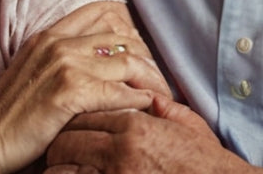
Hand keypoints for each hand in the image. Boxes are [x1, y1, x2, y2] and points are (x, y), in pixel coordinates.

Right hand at [0, 1, 169, 171]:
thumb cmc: (13, 112)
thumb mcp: (35, 70)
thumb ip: (62, 56)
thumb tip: (101, 57)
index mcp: (49, 35)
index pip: (101, 14)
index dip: (128, 32)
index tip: (140, 55)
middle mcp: (57, 43)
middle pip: (121, 39)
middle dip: (146, 59)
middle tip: (158, 80)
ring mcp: (63, 66)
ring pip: (126, 63)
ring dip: (149, 81)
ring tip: (160, 97)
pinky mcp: (69, 92)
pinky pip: (118, 92)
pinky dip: (137, 100)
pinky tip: (145, 109)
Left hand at [45, 96, 251, 173]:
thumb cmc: (205, 162)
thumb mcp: (188, 126)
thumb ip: (164, 109)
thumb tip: (150, 96)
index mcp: (135, 126)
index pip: (85, 111)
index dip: (72, 117)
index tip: (68, 123)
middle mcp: (120, 149)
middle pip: (67, 138)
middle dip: (59, 143)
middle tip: (57, 149)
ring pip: (63, 166)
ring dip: (58, 168)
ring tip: (58, 169)